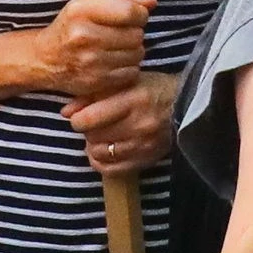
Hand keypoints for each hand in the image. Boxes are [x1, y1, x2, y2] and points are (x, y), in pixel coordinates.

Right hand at [0, 0, 151, 96]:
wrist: (45, 59)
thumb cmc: (72, 26)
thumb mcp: (89, 2)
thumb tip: (151, 3)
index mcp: (81, 10)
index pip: (129, 12)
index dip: (140, 14)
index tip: (134, 16)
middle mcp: (84, 36)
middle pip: (136, 34)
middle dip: (135, 33)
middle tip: (123, 33)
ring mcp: (89, 61)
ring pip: (137, 54)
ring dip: (133, 50)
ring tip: (118, 47)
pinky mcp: (95, 81)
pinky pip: (131, 72)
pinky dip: (128, 67)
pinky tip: (115, 61)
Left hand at [65, 69, 179, 175]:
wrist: (187, 106)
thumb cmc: (153, 88)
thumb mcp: (125, 82)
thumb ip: (93, 95)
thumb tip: (65, 112)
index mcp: (133, 100)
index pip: (90, 119)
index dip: (78, 119)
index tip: (81, 116)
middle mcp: (139, 125)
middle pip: (93, 137)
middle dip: (88, 131)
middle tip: (94, 124)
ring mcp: (143, 146)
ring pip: (101, 154)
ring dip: (95, 146)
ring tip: (102, 136)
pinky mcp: (147, 160)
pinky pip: (112, 170)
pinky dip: (102, 162)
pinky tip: (105, 151)